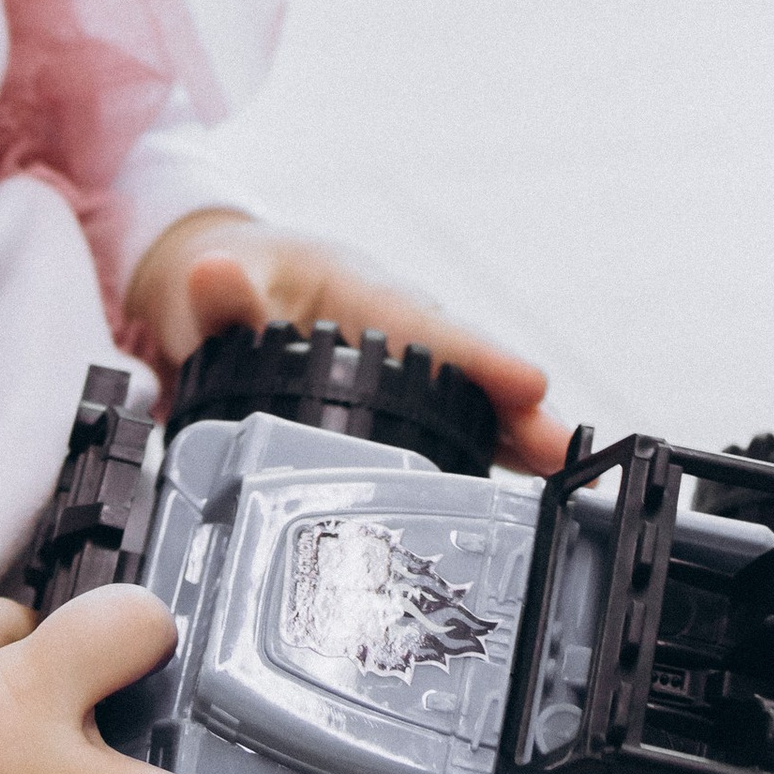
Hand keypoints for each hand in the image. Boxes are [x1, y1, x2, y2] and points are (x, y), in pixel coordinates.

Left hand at [121, 208, 570, 474]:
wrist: (216, 283)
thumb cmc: (226, 276)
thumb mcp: (211, 284)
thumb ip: (218, 295)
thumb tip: (215, 275)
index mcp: (358, 290)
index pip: (424, 325)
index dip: (477, 357)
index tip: (530, 383)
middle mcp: (394, 328)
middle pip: (464, 370)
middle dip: (516, 409)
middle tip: (560, 450)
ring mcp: (397, 368)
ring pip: (466, 403)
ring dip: (513, 440)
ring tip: (562, 478)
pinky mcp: (388, 405)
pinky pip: (444, 428)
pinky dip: (483, 458)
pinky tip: (516, 498)